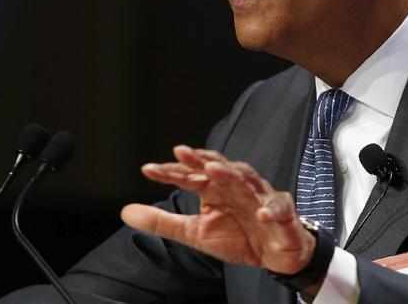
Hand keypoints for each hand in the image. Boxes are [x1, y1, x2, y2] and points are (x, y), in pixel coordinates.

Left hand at [120, 145, 314, 274]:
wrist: (275, 255)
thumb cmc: (237, 237)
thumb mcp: (194, 233)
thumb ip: (162, 222)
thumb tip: (125, 212)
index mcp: (214, 189)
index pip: (190, 175)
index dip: (171, 171)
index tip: (148, 169)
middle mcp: (235, 186)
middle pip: (219, 167)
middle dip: (202, 159)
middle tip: (183, 153)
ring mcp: (259, 196)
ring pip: (247, 178)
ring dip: (232, 173)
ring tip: (215, 171)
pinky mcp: (281, 212)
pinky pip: (278, 207)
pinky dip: (270, 208)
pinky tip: (261, 212)